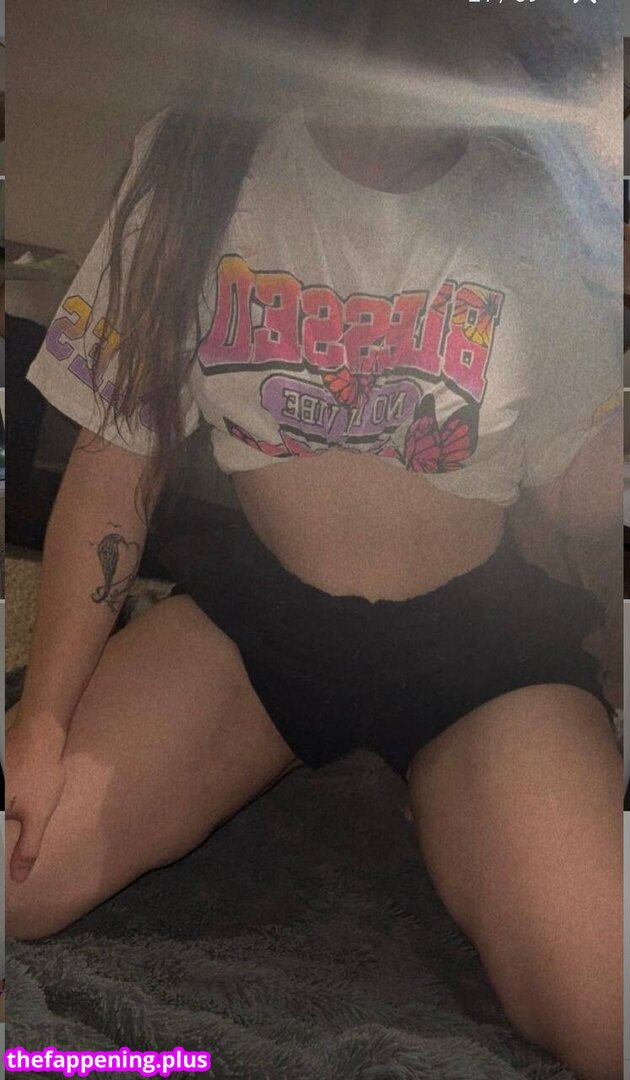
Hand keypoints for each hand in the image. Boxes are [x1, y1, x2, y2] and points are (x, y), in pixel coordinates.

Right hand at [6, 715, 66, 883]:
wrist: (39, 732)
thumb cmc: (40, 773)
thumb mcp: (37, 815)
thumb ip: (27, 849)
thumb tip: (18, 877)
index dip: (2, 856)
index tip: (4, 882)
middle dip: (4, 838)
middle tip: (14, 842)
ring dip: (4, 825)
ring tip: (13, 823)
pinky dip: (3, 810)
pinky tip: (11, 811)